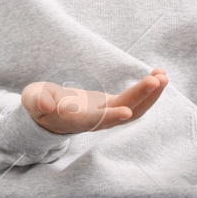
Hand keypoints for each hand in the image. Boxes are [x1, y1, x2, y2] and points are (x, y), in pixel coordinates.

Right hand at [20, 68, 168, 134]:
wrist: (49, 115)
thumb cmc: (39, 105)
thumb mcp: (33, 100)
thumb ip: (38, 101)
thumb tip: (47, 104)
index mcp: (76, 120)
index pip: (95, 121)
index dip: (111, 117)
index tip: (126, 111)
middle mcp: (97, 121)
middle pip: (123, 112)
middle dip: (140, 96)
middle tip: (156, 80)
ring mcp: (108, 115)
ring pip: (135, 109)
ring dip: (151, 95)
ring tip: (163, 76)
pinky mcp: (114, 106)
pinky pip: (136, 101)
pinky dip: (149, 91)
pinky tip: (159, 75)